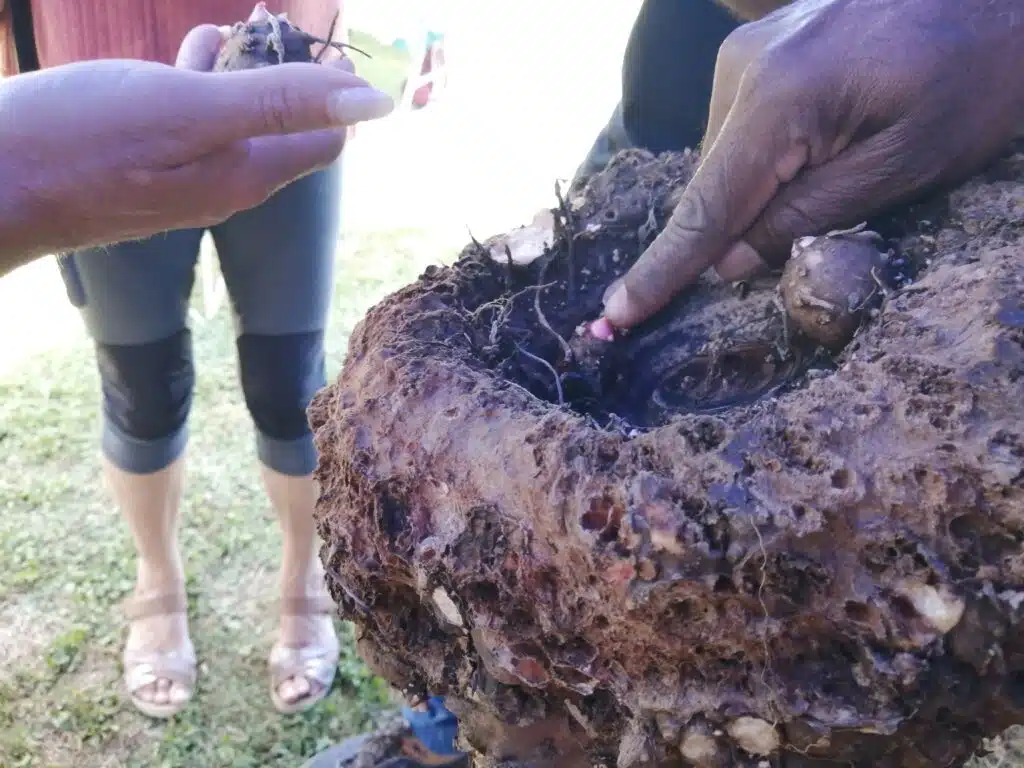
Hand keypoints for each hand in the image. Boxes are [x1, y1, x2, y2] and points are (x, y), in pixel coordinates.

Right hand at [0, 19, 392, 272]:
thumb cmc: (83, 142)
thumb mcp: (192, 110)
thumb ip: (280, 103)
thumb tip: (375, 103)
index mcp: (247, 174)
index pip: (326, 140)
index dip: (335, 94)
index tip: (327, 45)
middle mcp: (224, 183)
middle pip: (285, 127)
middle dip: (292, 77)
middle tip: (277, 24)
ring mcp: (183, 175)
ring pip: (238, 119)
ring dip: (247, 73)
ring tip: (244, 28)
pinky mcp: (146, 162)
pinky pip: (194, 118)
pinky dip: (203, 80)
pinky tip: (195, 50)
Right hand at [600, 0, 1023, 330]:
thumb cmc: (977, 79)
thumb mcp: (903, 168)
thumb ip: (807, 218)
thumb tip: (728, 264)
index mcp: (778, 100)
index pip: (705, 210)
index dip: (660, 273)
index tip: (613, 318)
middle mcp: (743, 70)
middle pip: (708, 187)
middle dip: (721, 237)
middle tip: (760, 264)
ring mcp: (746, 53)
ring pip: (722, 160)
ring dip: (746, 197)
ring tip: (831, 178)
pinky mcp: (759, 51)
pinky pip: (738, 130)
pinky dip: (757, 164)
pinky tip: (810, 157)